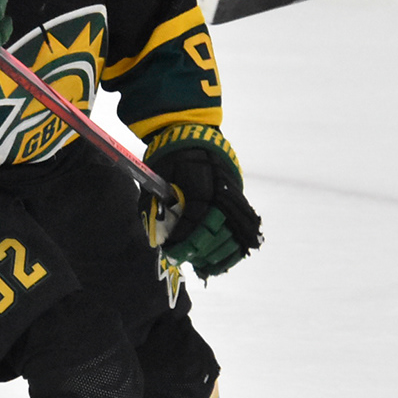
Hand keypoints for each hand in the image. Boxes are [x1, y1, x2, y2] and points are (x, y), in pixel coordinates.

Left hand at [141, 124, 260, 278]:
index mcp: (200, 181)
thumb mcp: (156, 176)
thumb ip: (156, 206)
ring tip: (202, 265)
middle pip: (217, 230)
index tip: (172, 252)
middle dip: (199, 250)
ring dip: (218, 253)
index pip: (196, 219)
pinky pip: (242, 228)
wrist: (190, 132)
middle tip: (182, 259)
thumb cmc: (169, 156)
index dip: (184, 240)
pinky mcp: (238, 198)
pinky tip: (220, 261)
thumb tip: (158, 239)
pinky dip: (233, 248)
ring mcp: (232, 194)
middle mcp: (221, 189)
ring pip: (233, 233)